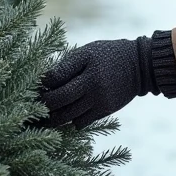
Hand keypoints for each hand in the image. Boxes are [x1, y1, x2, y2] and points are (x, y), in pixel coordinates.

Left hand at [37, 38, 154, 127]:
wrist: (140, 66)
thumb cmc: (108, 54)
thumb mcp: (87, 51)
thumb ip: (67, 65)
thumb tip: (44, 79)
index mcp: (87, 70)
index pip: (56, 81)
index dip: (42, 85)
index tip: (35, 85)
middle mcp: (94, 88)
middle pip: (60, 102)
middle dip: (44, 104)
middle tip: (34, 103)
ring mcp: (100, 103)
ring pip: (68, 117)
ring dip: (53, 117)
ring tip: (44, 114)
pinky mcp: (104, 112)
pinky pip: (80, 123)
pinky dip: (70, 121)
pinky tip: (64, 115)